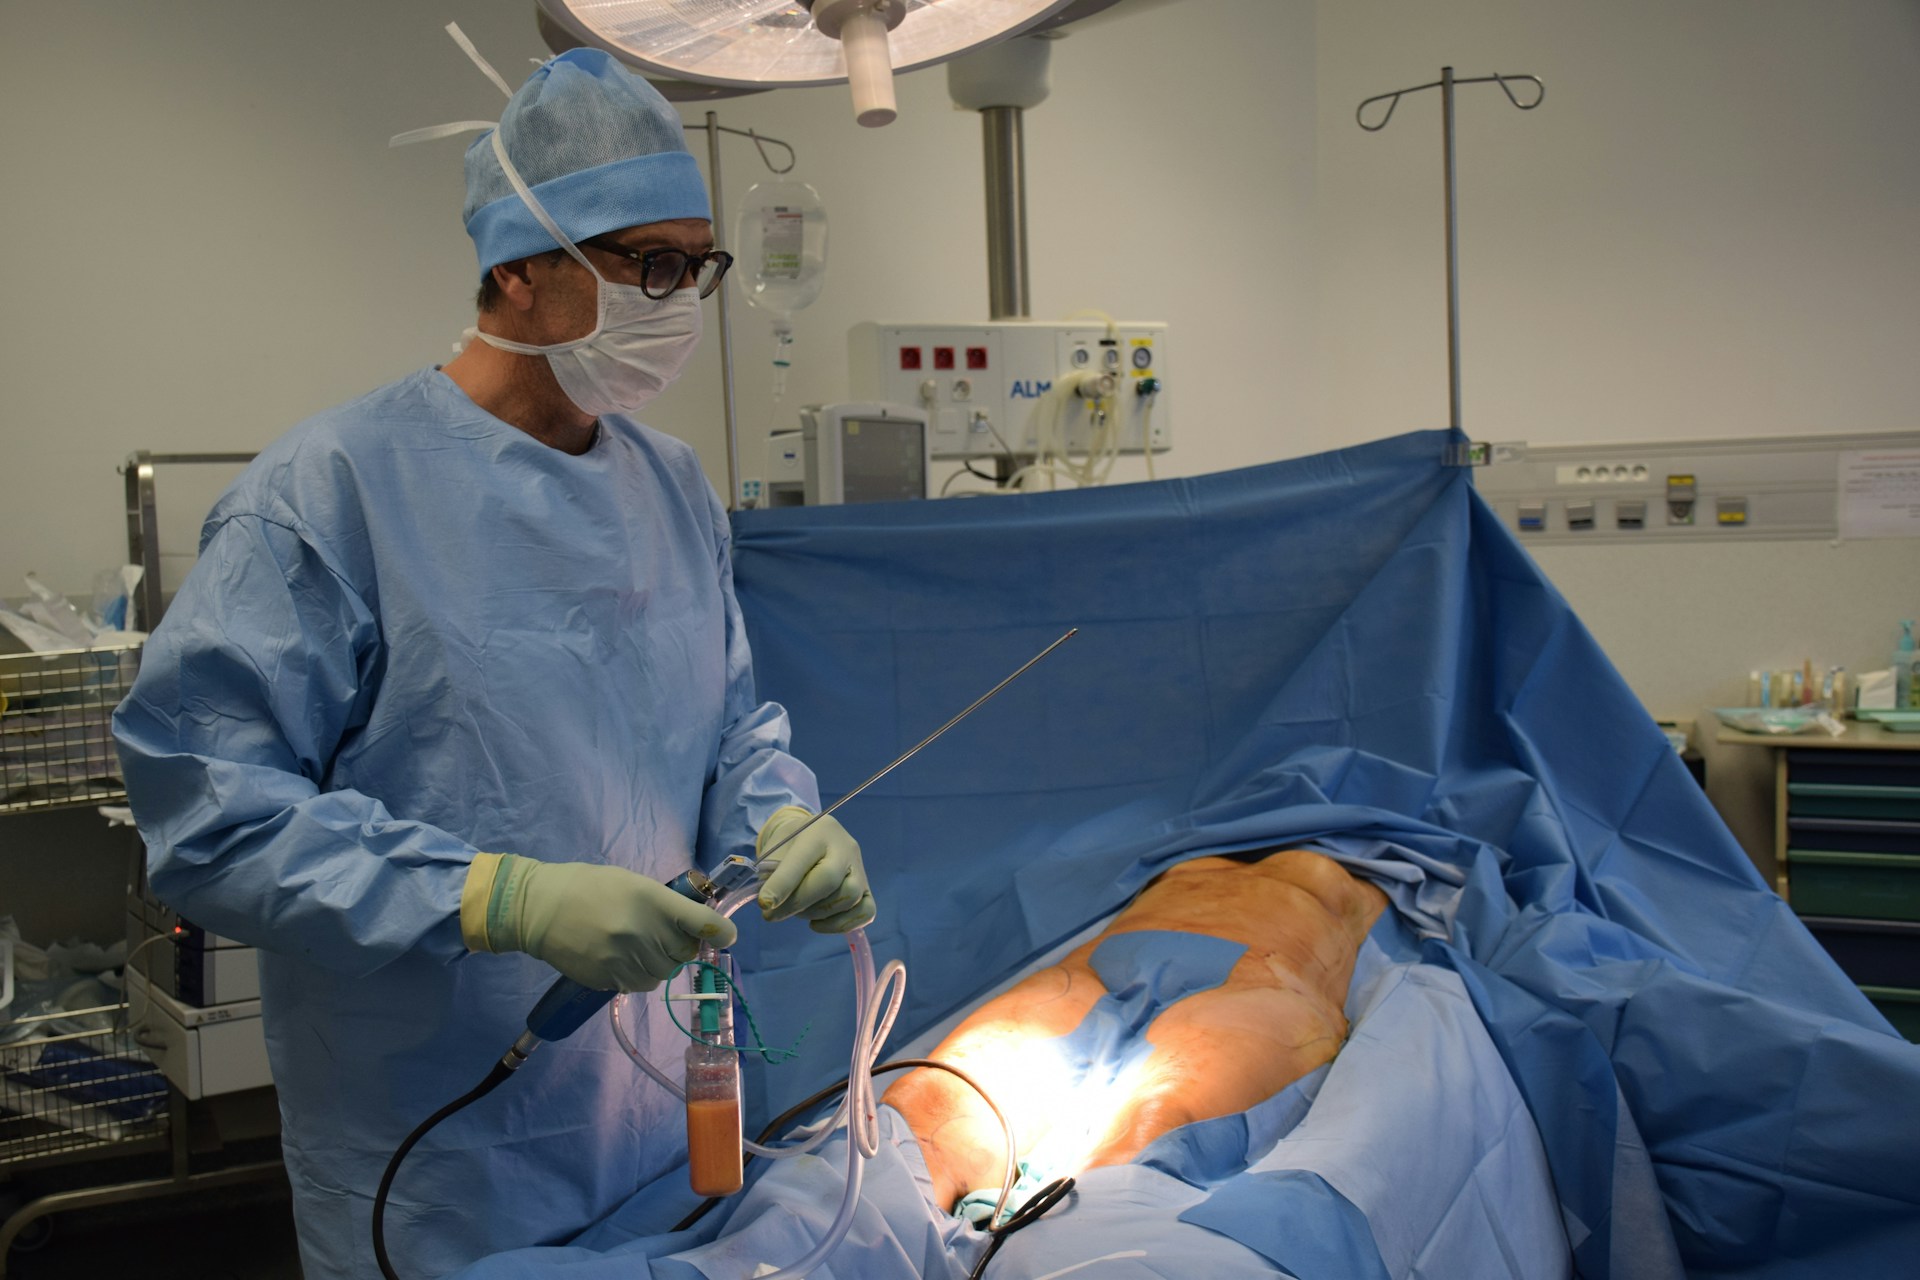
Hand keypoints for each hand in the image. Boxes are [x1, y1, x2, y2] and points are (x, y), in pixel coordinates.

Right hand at [462, 853, 735, 991]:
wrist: (540, 909)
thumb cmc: (589, 886)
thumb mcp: (632, 882)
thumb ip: (663, 903)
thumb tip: (691, 923)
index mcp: (652, 900)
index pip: (701, 922)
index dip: (720, 932)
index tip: (727, 936)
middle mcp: (643, 931)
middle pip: (685, 952)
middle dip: (682, 946)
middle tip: (667, 935)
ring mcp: (626, 958)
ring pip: (665, 973)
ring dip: (662, 963)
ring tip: (641, 946)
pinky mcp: (610, 979)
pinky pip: (641, 984)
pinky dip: (641, 975)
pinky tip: (625, 959)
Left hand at [755, 808, 875, 932]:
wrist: (812, 836)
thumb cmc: (789, 845)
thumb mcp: (775, 850)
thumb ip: (773, 875)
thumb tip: (771, 904)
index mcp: (818, 831)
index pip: (803, 861)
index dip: (782, 885)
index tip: (764, 904)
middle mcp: (845, 847)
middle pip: (829, 880)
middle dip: (797, 903)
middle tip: (771, 914)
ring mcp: (859, 867)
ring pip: (849, 897)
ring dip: (817, 913)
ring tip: (797, 910)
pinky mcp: (867, 887)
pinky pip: (866, 912)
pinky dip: (841, 924)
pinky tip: (817, 923)